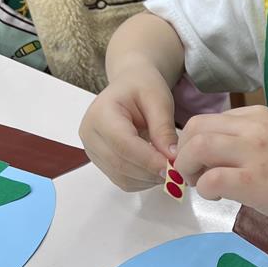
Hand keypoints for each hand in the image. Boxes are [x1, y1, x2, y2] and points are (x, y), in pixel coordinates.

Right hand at [79, 64, 177, 191]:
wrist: (130, 86)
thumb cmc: (142, 87)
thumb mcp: (159, 99)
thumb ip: (163, 128)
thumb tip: (171, 157)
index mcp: (101, 113)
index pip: (123, 144)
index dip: (149, 159)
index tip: (173, 166)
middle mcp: (90, 134)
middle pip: (120, 164)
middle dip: (151, 171)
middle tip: (177, 171)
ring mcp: (92, 150)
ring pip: (121, 177)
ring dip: (148, 178)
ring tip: (168, 166)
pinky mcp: (101, 162)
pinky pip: (122, 180)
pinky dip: (142, 180)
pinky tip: (156, 167)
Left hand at [174, 106, 267, 227]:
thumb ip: (242, 140)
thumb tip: (207, 156)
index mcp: (257, 115)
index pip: (206, 120)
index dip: (191, 143)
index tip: (200, 163)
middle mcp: (253, 127)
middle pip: (195, 129)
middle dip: (183, 154)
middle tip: (194, 175)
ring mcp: (253, 152)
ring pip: (197, 148)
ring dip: (188, 168)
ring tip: (202, 184)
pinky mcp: (253, 180)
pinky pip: (210, 179)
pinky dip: (204, 189)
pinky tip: (218, 196)